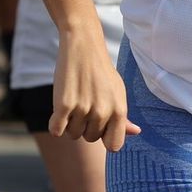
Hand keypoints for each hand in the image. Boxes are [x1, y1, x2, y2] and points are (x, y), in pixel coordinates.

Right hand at [49, 29, 141, 150]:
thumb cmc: (101, 72)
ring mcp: (83, 108)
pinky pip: (56, 130)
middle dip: (85, 126)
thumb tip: (136, 132)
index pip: (114, 146)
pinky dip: (55, 123)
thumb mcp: (117, 92)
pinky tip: (60, 108)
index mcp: (119, 110)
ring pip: (73, 134)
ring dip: (70, 122)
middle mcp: (103, 111)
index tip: (99, 125)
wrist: (83, 46)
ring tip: (74, 101)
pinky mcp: (64, 104)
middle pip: (90, 138)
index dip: (104, 137)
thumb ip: (123, 116)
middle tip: (85, 103)